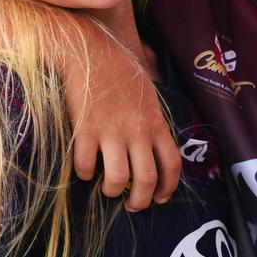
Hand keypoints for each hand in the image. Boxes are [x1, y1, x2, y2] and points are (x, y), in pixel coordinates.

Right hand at [60, 26, 181, 211]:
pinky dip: (85, 174)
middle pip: (147, 180)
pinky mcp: (85, 131)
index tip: (161, 199)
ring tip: (108, 189)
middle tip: (133, 206)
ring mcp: (111, 132)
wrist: (89, 50)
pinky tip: (85, 169)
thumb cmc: (119, 69)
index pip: (172, 164)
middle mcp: (137, 131)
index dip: (168, 188)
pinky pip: (86, 167)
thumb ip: (153, 121)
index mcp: (155, 122)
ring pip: (117, 180)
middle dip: (140, 201)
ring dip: (112, 191)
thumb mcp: (148, 93)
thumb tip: (155, 144)